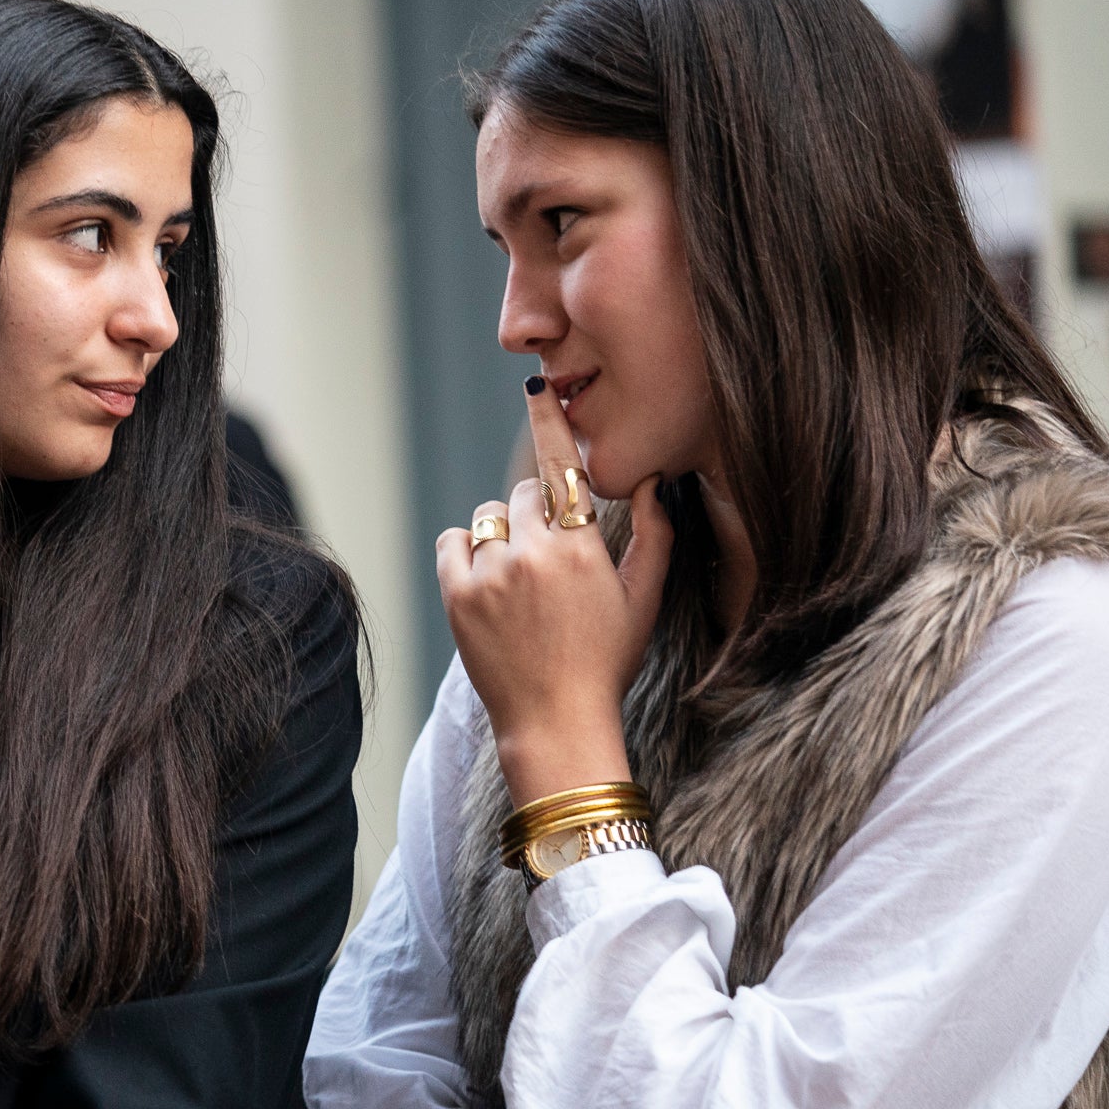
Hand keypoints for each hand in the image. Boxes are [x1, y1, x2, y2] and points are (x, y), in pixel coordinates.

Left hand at [435, 376, 673, 802]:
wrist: (554, 721)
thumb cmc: (605, 662)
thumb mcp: (643, 601)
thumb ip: (653, 537)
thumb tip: (651, 484)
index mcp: (581, 548)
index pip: (563, 467)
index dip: (549, 422)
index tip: (537, 386)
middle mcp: (532, 553)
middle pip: (525, 494)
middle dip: (537, 516)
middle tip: (549, 564)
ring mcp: (490, 574)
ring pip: (489, 518)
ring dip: (503, 537)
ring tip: (520, 583)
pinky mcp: (457, 594)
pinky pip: (454, 542)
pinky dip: (467, 553)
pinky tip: (488, 581)